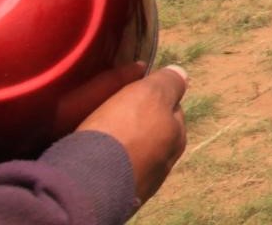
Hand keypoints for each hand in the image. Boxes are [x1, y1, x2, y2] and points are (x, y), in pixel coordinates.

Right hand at [77, 64, 189, 202]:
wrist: (89, 182)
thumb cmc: (123, 131)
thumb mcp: (149, 94)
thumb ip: (168, 83)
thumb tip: (181, 74)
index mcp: (177, 137)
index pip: (171, 109)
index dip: (153, 97)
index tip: (134, 93)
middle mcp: (166, 163)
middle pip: (154, 132)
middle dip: (140, 122)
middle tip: (115, 113)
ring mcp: (143, 182)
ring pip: (136, 153)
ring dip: (124, 143)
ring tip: (101, 135)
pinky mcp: (119, 196)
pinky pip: (116, 170)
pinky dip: (109, 161)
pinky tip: (95, 157)